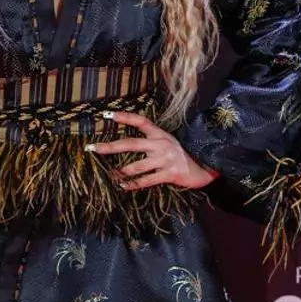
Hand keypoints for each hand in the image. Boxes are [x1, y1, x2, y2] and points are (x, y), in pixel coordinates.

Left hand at [88, 111, 219, 189]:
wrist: (207, 167)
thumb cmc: (185, 155)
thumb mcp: (170, 143)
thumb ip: (154, 142)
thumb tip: (130, 145)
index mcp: (161, 134)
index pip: (140, 122)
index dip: (124, 117)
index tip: (107, 115)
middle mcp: (161, 144)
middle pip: (131, 143)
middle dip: (110, 146)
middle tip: (93, 148)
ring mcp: (165, 159)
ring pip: (137, 165)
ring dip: (121, 172)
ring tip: (110, 175)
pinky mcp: (170, 173)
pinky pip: (147, 180)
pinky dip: (134, 184)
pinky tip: (124, 186)